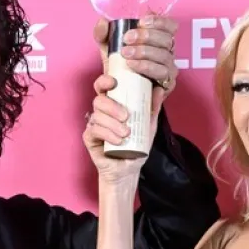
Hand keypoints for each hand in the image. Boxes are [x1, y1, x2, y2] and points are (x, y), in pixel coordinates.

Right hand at [84, 15, 178, 182]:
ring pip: (97, 115)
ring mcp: (94, 124)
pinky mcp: (89, 137)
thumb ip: (152, 108)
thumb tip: (159, 88)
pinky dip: (107, 134)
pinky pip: (94, 130)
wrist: (128, 168)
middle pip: (99, 99)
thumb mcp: (148, 125)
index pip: (104, 86)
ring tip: (126, 133)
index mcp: (113, 103)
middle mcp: (101, 111)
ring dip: (112, 123)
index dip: (105, 80)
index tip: (114, 81)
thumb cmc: (136, 145)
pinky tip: (118, 140)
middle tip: (126, 116)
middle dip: (112, 106)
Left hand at [93, 14, 178, 105]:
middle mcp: (168, 52)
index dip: (159, 21)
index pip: (170, 25)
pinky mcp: (167, 84)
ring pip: (165, 56)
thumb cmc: (119, 64)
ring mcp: (169, 68)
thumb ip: (104, 33)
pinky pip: (161, 73)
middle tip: (127, 38)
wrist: (118, 91)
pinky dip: (147, 67)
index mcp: (159, 39)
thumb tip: (103, 22)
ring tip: (126, 53)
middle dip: (146, 36)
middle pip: (166, 40)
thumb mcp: (109, 47)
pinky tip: (132, 65)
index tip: (141, 22)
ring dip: (145, 52)